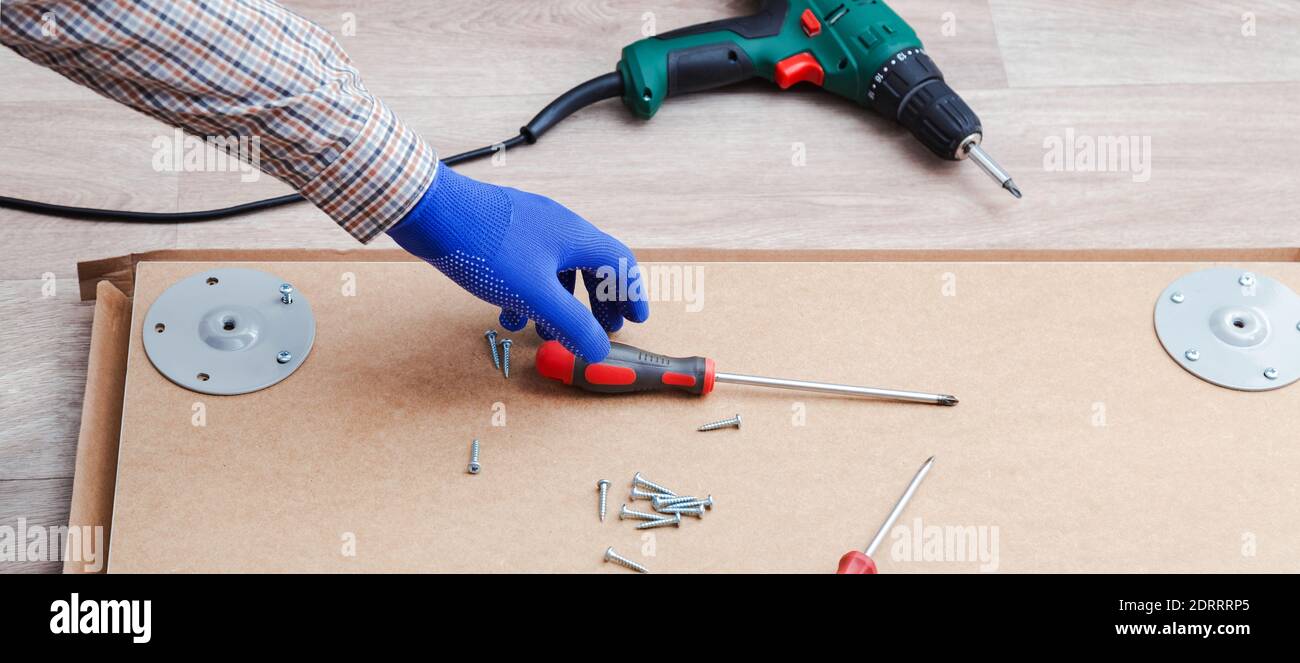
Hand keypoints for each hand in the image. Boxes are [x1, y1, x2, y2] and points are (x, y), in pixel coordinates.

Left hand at [387, 164, 649, 361]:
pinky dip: (527, 294)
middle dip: (596, 302)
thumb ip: (570, 324)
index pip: (619, 261)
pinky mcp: (501, 234)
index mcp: (574, 236)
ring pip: (556, 269)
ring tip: (549, 332)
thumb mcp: (534, 294)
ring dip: (558, 303)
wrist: (431, 210)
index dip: (631, 293)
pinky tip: (508, 315)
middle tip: (600, 330)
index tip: (635, 319)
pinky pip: (527, 267)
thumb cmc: (486, 246)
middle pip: (590, 266)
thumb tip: (598, 349)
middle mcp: (557, 227)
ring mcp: (527, 228)